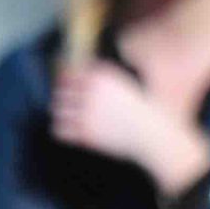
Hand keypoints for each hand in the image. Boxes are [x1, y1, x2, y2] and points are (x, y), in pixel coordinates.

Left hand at [50, 61, 185, 169]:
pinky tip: (71, 131)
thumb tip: (70, 75)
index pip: (68, 74)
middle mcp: (92, 92)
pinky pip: (59, 129)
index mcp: (101, 77)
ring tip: (71, 118)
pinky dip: (62, 130)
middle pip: (60, 92)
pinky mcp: (86, 132)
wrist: (152, 134)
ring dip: (62, 114)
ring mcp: (88, 113)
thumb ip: (99, 79)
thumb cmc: (139, 110)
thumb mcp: (122, 84)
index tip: (69, 90)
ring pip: (58, 110)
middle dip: (64, 99)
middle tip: (70, 106)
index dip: (65, 82)